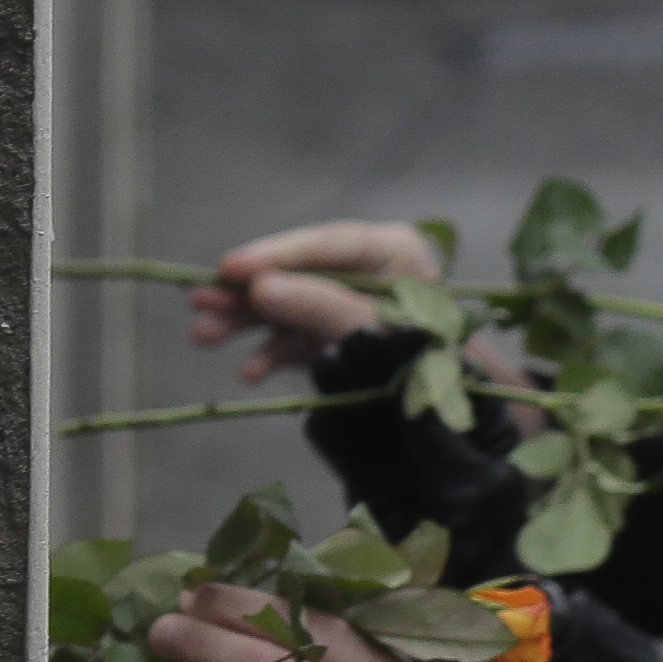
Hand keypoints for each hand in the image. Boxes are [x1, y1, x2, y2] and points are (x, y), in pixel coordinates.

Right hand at [189, 219, 441, 382]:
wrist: (464, 417)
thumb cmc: (436, 360)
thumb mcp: (378, 331)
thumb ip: (323, 308)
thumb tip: (261, 288)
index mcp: (392, 250)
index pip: (325, 244)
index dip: (274, 254)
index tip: (228, 268)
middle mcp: (367, 271)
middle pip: (297, 274)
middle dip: (247, 293)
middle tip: (198, 304)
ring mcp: (348, 304)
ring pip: (289, 307)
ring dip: (246, 323)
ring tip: (203, 336)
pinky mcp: (338, 339)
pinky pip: (299, 342)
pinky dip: (273, 355)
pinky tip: (248, 372)